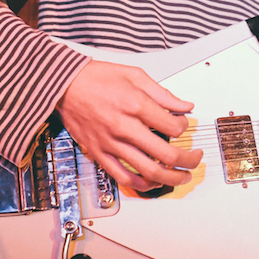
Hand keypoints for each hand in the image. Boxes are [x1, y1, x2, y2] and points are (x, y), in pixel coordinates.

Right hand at [57, 60, 202, 191]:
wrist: (63, 85)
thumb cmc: (95, 77)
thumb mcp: (134, 74)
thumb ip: (162, 93)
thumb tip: (184, 105)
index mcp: (135, 104)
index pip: (172, 126)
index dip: (185, 127)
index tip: (184, 125)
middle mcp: (124, 127)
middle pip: (166, 154)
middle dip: (188, 160)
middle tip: (195, 159)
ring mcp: (110, 143)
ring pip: (148, 171)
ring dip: (171, 178)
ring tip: (181, 177)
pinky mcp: (99, 153)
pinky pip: (123, 177)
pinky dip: (142, 184)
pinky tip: (153, 181)